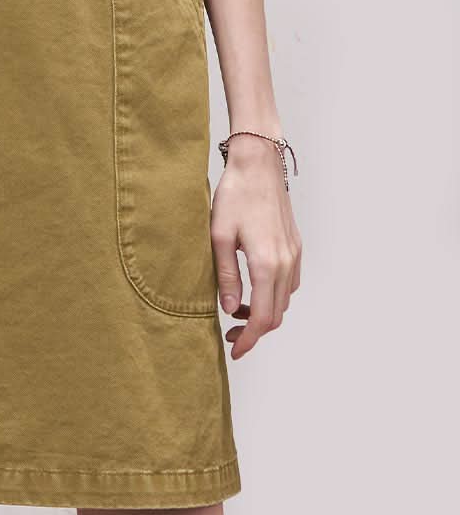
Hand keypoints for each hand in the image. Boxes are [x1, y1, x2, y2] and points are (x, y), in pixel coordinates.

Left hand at [210, 136, 301, 358]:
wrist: (258, 164)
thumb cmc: (234, 195)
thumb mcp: (219, 236)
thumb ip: (226, 276)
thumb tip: (229, 309)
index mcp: (266, 263)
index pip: (263, 318)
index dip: (249, 341)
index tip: (235, 350)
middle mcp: (286, 263)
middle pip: (277, 314)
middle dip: (255, 331)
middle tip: (231, 334)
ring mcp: (294, 254)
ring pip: (284, 299)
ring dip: (265, 312)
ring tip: (238, 309)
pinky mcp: (295, 245)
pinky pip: (289, 282)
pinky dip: (274, 294)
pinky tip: (255, 287)